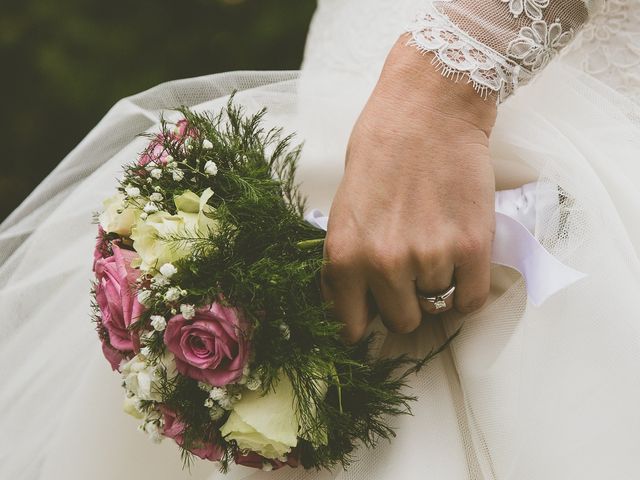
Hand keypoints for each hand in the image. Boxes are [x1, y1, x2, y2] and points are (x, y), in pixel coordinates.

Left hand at [322, 36, 497, 342]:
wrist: (428, 110)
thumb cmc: (380, 153)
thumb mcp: (343, 211)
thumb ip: (347, 262)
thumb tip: (356, 308)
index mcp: (344, 257)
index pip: (351, 327)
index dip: (365, 324)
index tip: (375, 317)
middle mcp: (384, 265)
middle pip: (402, 321)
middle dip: (406, 301)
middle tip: (412, 267)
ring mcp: (430, 258)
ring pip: (437, 307)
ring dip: (438, 283)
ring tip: (436, 240)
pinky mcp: (473, 248)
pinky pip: (472, 301)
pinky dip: (468, 289)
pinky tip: (462, 262)